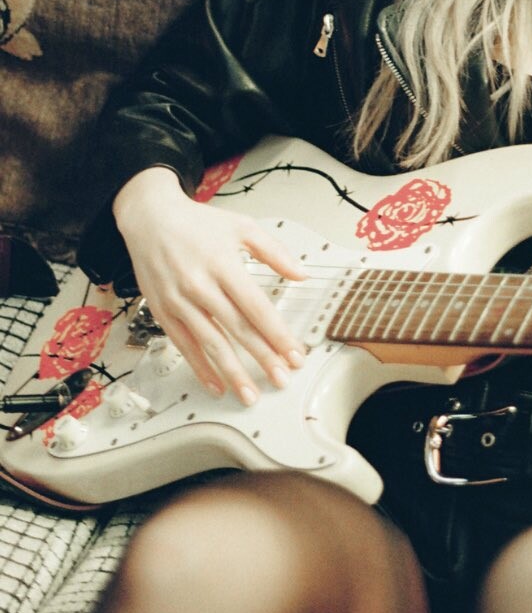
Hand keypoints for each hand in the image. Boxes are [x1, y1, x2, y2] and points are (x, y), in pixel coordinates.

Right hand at [113, 168, 307, 404]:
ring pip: (210, 343)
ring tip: (250, 393)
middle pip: (237, 329)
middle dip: (262, 358)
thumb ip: (274, 252)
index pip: (256, 307)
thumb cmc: (197, 223)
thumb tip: (301, 274)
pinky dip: (200, 368)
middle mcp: (200, 285)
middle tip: (281, 379)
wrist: (149, 218)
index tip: (294, 354)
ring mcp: (178, 301)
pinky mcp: (163, 311)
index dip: (277, 334)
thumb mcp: (241, 226)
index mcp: (223, 264)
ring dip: (232, 372)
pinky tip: (217, 384)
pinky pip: (184, 345)